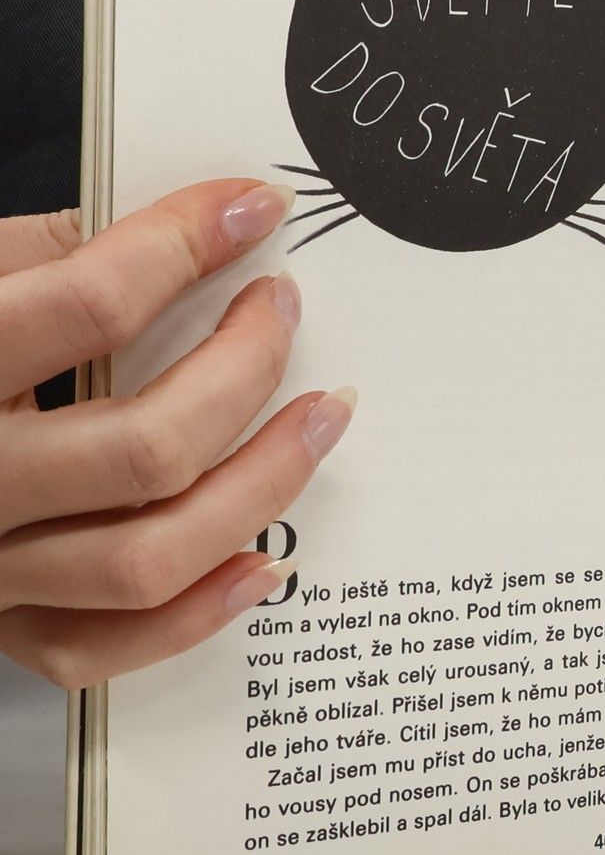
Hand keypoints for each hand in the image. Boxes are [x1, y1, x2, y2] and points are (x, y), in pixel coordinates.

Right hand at [0, 181, 354, 688]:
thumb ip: (32, 256)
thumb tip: (170, 231)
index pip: (86, 306)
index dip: (185, 244)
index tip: (253, 208)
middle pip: (147, 447)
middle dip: (246, 368)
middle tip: (283, 306)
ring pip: (148, 557)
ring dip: (264, 484)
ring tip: (322, 416)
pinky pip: (107, 646)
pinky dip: (201, 611)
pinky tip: (265, 558)